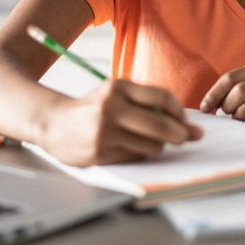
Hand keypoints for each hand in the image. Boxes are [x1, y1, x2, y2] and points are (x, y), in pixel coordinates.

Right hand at [38, 79, 203, 165]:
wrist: (54, 124)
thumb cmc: (93, 109)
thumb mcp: (116, 96)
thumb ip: (148, 106)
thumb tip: (189, 127)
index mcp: (118, 87)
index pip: (162, 97)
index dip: (179, 112)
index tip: (184, 121)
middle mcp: (111, 107)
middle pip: (161, 125)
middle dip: (179, 134)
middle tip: (184, 138)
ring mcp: (105, 131)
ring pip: (151, 145)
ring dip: (157, 146)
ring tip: (146, 141)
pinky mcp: (100, 151)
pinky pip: (135, 156)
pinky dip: (139, 154)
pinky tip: (127, 147)